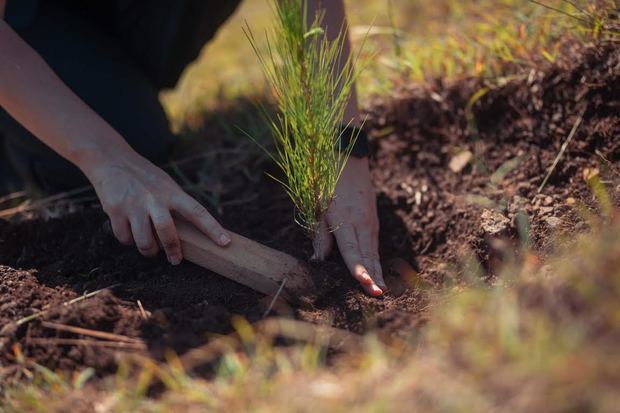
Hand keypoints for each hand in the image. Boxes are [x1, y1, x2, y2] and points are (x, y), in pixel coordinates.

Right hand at [85, 151, 230, 264]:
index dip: (212, 228)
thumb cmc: (145, 177)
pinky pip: (124, 238)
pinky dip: (128, 241)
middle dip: (173, 250)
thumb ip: (176, 204)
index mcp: (171, 192)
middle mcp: (153, 199)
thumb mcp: (165, 184)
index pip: (197, 211)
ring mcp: (133, 205)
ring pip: (144, 242)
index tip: (225, 242)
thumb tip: (194, 230)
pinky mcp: (114, 210)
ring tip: (150, 249)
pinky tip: (130, 233)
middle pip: (167, 231)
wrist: (111, 159)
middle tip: (176, 260)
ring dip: (149, 251)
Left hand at [313, 157, 384, 295]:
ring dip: (378, 271)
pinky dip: (377, 259)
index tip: (365, 283)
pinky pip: (374, 244)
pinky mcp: (372, 220)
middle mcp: (361, 224)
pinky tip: (378, 272)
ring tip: (382, 290)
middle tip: (379, 296)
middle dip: (373, 276)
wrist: (348, 160)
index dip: (358, 268)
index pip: (352, 251)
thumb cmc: (327, 183)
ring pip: (373, 251)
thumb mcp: (317, 206)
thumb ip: (320, 233)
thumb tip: (320, 259)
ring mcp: (370, 222)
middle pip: (367, 255)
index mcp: (345, 221)